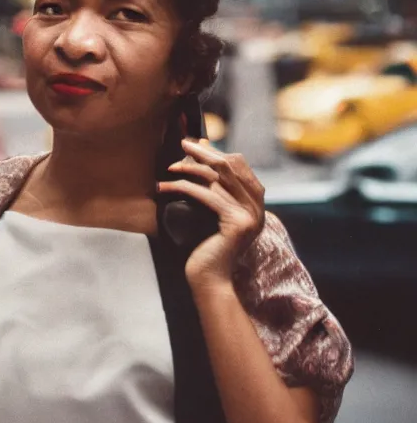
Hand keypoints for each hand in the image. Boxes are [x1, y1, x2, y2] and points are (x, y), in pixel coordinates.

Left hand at [157, 139, 264, 290]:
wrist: (209, 279)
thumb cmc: (205, 244)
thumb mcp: (209, 208)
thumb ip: (211, 181)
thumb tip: (201, 144)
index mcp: (256, 201)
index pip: (238, 163)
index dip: (215, 150)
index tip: (192, 143)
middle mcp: (258, 206)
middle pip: (229, 166)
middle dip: (203, 153)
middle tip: (181, 144)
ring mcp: (251, 215)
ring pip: (217, 178)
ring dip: (189, 168)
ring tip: (169, 168)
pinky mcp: (237, 223)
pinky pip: (207, 195)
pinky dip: (182, 187)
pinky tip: (164, 187)